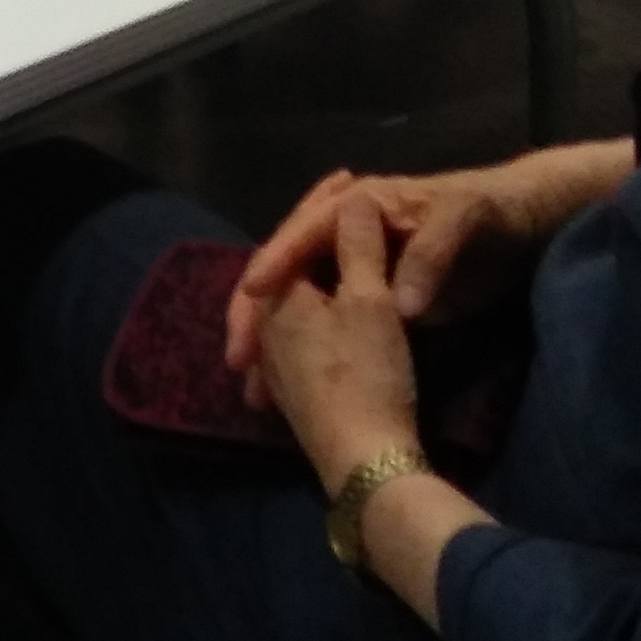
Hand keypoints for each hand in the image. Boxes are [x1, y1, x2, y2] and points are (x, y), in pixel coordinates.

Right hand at [225, 150, 600, 378]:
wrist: (522, 224)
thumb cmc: (489, 214)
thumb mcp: (463, 223)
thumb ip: (430, 258)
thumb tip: (400, 305)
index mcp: (363, 205)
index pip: (304, 232)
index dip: (275, 263)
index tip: (252, 299)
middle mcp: (348, 232)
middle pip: (285, 269)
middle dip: (254, 312)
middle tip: (238, 357)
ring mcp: (357, 264)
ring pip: (296, 300)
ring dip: (270, 337)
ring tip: (252, 382)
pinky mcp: (370, 294)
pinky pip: (321, 318)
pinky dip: (299, 347)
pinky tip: (285, 381)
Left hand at [256, 195, 424, 486]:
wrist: (367, 461)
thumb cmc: (368, 372)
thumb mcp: (372, 300)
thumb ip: (359, 244)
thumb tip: (352, 194)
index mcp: (279, 297)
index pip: (292, 236)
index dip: (323, 205)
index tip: (346, 179)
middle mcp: (268, 328)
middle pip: (283, 271)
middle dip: (308, 241)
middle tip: (338, 208)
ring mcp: (277, 366)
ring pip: (287, 305)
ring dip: (307, 277)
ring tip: (334, 256)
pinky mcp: (295, 394)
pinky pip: (296, 337)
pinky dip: (315, 313)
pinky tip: (334, 317)